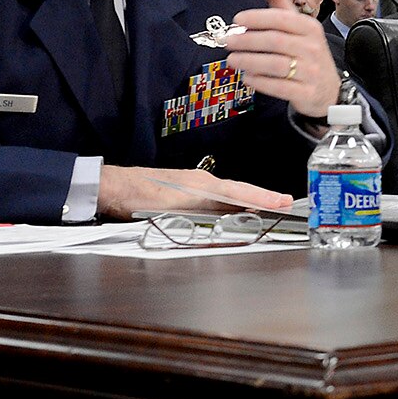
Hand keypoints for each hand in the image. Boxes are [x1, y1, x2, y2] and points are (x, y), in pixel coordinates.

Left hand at [97, 165, 292, 220]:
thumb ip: (201, 212)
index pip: (239, 192)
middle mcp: (201, 183)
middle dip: (263, 198)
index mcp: (201, 185)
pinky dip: (231, 203)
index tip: (283, 202)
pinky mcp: (185, 192)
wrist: (111, 187)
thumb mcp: (169, 208)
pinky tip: (234, 211)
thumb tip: (229, 215)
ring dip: (249, 202)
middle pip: (239, 192)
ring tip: (269, 207)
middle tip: (286, 204)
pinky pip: (216, 197)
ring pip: (228, 195)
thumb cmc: (137, 196)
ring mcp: (193, 186)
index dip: (262, 198)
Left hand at [224, 0, 341, 118]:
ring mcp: (311, 71)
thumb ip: (280, 1)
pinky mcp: (306, 92)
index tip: (237, 19)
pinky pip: (280, 87)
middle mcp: (312, 48)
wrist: (328, 89)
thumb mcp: (297, 25)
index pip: (282, 19)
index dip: (258, 18)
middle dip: (248, 40)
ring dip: (249, 61)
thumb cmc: (306, 52)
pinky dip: (261, 82)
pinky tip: (247, 77)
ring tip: (232, 60)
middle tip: (227, 41)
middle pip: (276, 41)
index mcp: (309, 28)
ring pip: (276, 64)